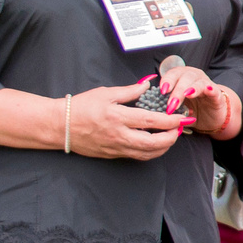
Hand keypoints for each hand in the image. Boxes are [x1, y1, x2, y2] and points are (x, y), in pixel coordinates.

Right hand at [67, 83, 188, 160]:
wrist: (61, 126)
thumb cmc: (81, 107)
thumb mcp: (106, 93)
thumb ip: (129, 90)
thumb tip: (147, 85)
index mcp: (118, 118)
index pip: (151, 121)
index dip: (170, 121)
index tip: (181, 117)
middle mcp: (119, 136)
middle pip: (153, 143)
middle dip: (171, 137)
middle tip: (179, 129)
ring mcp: (116, 148)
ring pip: (147, 154)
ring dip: (163, 147)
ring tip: (170, 137)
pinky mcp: (113, 155)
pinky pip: (137, 157)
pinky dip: (150, 152)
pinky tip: (155, 145)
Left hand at [155, 59, 239, 138]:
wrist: (211, 118)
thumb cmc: (192, 110)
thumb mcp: (176, 108)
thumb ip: (167, 107)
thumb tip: (153, 112)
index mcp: (181, 78)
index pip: (172, 74)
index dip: (167, 80)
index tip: (161, 90)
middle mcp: (193, 77)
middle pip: (183, 77)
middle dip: (176, 90)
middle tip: (171, 103)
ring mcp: (206, 84)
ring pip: (197, 82)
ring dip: (190, 89)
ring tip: (186, 95)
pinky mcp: (217, 94)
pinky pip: (213, 89)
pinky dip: (209, 89)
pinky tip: (207, 90)